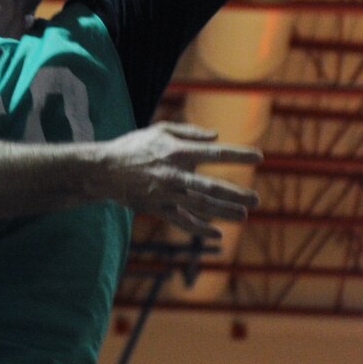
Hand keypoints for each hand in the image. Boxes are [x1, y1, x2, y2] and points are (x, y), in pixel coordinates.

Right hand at [102, 122, 261, 237]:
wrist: (103, 170)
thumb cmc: (133, 146)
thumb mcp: (159, 130)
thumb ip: (189, 132)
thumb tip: (215, 137)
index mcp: (176, 151)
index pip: (214, 153)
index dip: (238, 155)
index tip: (259, 157)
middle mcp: (174, 174)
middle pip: (211, 186)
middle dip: (236, 194)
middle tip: (256, 199)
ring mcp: (166, 194)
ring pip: (200, 207)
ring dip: (224, 212)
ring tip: (244, 216)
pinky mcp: (158, 208)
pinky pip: (182, 222)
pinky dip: (200, 229)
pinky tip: (218, 234)